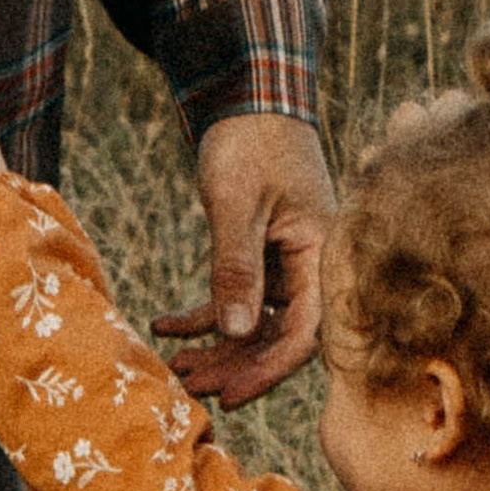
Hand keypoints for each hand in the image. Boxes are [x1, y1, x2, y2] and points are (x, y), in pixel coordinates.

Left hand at [154, 114, 335, 408]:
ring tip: (175, 367)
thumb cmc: (250, 140)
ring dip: (217, 347)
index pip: (305, 332)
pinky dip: (203, 314)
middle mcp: (312, 266)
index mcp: (324, 253)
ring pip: (255, 324)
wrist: (247, 94)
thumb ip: (236, 267)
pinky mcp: (262, 257)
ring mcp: (287, 264)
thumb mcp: (237, 204)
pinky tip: (165, 325)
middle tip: (189, 386)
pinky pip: (236, 299)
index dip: (268, 370)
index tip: (229, 396)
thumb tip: (234, 333)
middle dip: (234, 365)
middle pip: (279, 336)